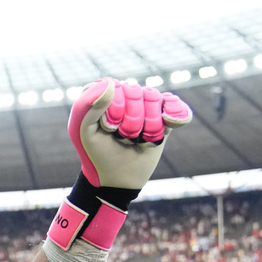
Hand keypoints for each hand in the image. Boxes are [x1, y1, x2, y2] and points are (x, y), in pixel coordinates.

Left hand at [69, 78, 191, 191]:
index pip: (117, 88)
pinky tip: (168, 122)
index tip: (109, 129)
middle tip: (124, 138)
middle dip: (132, 122)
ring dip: (148, 126)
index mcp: (105, 93)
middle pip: (138, 93)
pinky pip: (176, 106)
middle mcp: (126, 94)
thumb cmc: (98, 152)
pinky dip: (176, 114)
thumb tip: (112, 83)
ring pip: (155, 100)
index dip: (116, 112)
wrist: (119, 177)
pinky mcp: (163, 116)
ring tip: (138, 139)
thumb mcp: (85, 132)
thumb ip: (88, 106)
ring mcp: (146, 104)